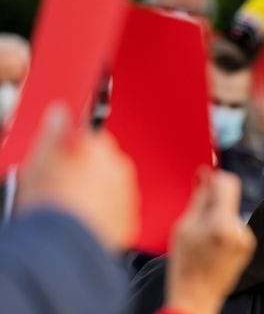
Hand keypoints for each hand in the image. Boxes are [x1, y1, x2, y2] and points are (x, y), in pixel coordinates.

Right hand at [18, 103, 139, 252]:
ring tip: (73, 207)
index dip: (72, 149)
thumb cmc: (52, 203)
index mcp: (98, 146)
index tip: (61, 160)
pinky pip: (118, 211)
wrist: (66, 245)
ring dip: (98, 193)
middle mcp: (119, 167)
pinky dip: (105, 215)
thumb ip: (54, 130)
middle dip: (87, 171)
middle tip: (64, 186)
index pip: (89, 135)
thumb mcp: (38, 159)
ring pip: (112, 187)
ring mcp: (127, 194)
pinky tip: (84, 222)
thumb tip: (61, 114)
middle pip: (103, 162)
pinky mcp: (130, 220)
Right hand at [166, 167, 255, 313]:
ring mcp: (246, 238)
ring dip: (217, 216)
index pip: (228, 183)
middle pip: (229, 198)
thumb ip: (199, 198)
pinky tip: (212, 245)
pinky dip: (223, 229)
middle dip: (213, 200)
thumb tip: (206, 175)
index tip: (205, 180)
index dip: (216, 178)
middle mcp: (239, 229)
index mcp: (221, 223)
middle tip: (196, 216)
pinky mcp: (248, 245)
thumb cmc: (185, 265)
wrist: (196, 297)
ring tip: (202, 237)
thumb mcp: (183, 227)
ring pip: (230, 211)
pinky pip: (234, 226)